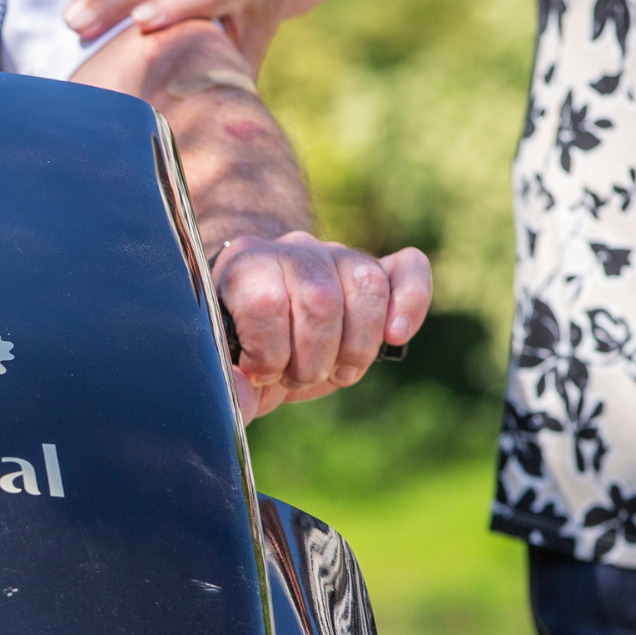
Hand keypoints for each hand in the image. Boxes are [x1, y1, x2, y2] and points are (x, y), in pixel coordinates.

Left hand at [212, 234, 430, 420]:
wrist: (263, 324)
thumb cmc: (243, 348)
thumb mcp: (224, 369)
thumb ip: (227, 383)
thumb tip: (246, 385)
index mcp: (244, 266)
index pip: (266, 302)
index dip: (269, 353)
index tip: (261, 373)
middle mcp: (292, 250)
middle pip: (320, 299)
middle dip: (314, 358)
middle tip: (299, 375)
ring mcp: (336, 255)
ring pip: (367, 285)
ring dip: (357, 345)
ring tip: (338, 370)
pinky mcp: (376, 269)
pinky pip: (407, 269)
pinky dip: (411, 302)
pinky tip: (396, 335)